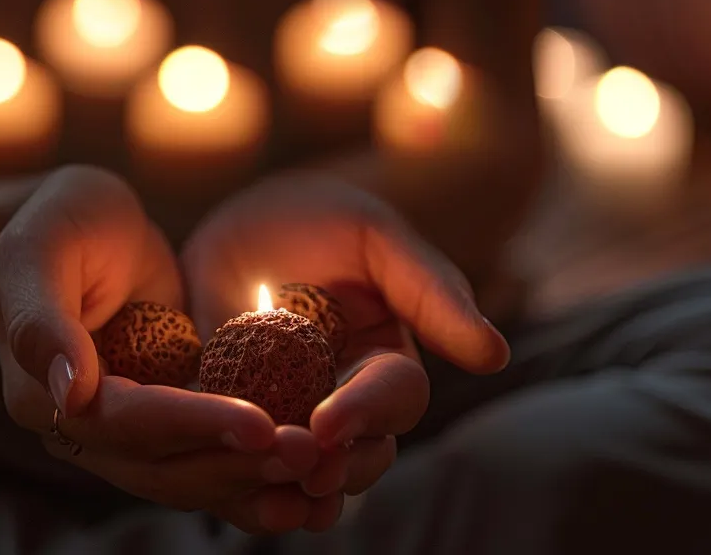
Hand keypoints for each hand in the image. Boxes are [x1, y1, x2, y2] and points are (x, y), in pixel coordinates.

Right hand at [0, 165, 321, 531]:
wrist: (93, 223)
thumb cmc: (60, 221)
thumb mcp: (39, 248)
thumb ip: (41, 319)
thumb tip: (69, 395)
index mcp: (42, 396)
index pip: (126, 423)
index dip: (194, 427)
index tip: (261, 426)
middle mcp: (83, 430)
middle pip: (165, 467)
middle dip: (237, 464)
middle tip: (310, 453)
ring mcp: (128, 436)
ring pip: (194, 476)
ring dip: (256, 476)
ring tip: (321, 464)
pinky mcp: (171, 427)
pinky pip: (214, 458)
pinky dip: (259, 468)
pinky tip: (315, 469)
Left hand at [183, 172, 511, 530]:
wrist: (235, 221)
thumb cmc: (321, 219)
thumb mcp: (378, 239)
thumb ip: (432, 293)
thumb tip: (493, 356)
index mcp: (387, 364)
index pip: (394, 399)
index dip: (367, 414)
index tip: (329, 424)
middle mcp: (344, 403)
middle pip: (357, 456)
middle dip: (335, 469)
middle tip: (301, 467)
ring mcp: (286, 417)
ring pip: (302, 474)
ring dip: (288, 489)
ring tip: (265, 491)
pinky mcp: (230, 423)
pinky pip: (238, 464)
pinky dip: (232, 482)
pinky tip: (217, 485)